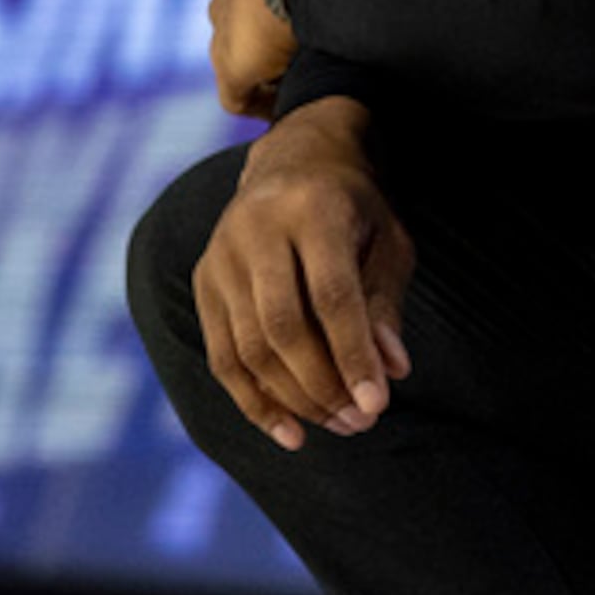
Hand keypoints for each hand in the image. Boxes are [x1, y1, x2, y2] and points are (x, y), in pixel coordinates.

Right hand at [196, 99, 416, 443]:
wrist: (294, 161)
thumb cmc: (356, 209)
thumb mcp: (387, 242)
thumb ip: (386, 303)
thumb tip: (391, 371)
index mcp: (312, 209)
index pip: (331, 295)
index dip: (353, 355)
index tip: (377, 406)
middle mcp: (256, 228)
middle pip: (282, 326)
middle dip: (323, 385)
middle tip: (359, 422)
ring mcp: (221, 255)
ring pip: (249, 347)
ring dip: (294, 399)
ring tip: (338, 426)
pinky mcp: (203, 281)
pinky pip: (222, 356)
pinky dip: (255, 401)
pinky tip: (290, 433)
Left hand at [206, 0, 394, 116]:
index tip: (319, 6)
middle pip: (245, 8)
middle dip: (275, 27)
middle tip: (315, 42)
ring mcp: (224, 20)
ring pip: (240, 50)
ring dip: (270, 64)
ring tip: (309, 78)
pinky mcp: (231, 63)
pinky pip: (238, 94)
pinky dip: (264, 103)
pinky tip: (293, 109)